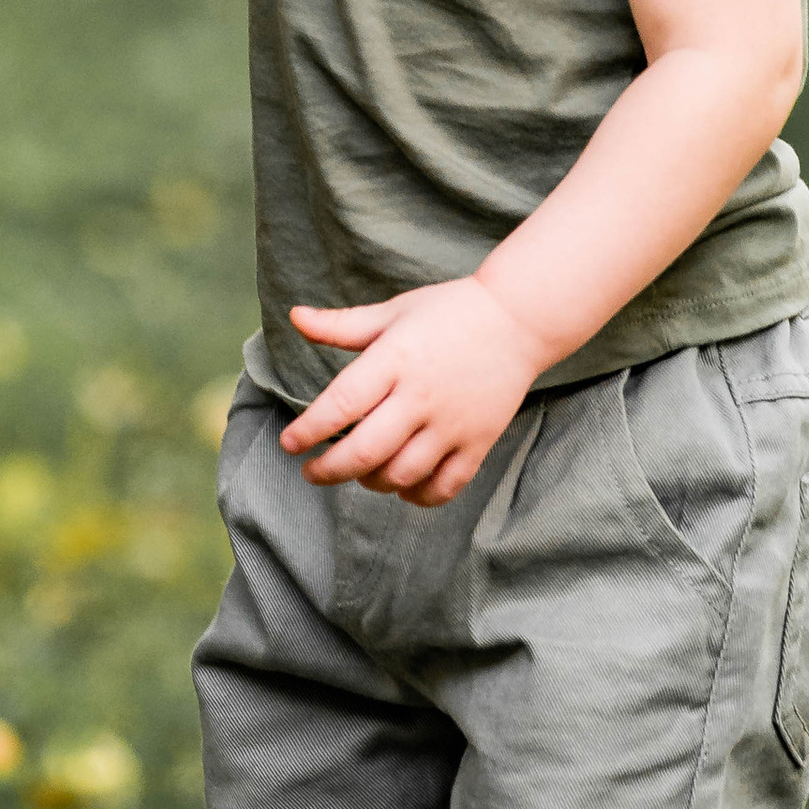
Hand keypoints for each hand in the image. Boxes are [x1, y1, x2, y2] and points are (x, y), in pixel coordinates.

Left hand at [280, 272, 547, 504]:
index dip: (309, 429)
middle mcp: (422, 396)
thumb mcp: (393, 311)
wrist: (519, 319)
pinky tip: (400, 486)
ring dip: (370, 482)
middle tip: (311, 473)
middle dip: (329, 470)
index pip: (343, 403)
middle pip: (367, 451)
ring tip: (357, 472)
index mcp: (396, 358)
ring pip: (401, 475)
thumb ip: (342, 324)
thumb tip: (295, 317)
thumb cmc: (448, 312)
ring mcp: (453, 424)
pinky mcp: (479, 442)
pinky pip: (443, 487)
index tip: (289, 443)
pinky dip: (416, 497)